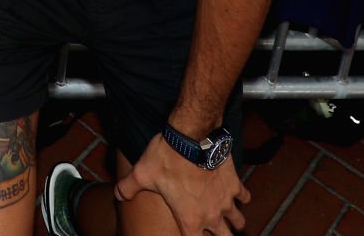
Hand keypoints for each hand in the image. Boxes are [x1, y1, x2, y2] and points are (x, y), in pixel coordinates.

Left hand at [114, 133, 251, 235]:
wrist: (192, 136)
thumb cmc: (167, 158)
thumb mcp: (142, 174)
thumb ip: (128, 188)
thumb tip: (118, 194)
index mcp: (189, 220)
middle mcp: (211, 215)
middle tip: (217, 233)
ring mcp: (225, 200)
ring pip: (238, 220)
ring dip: (235, 222)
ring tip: (232, 221)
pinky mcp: (235, 183)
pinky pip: (244, 196)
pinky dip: (242, 197)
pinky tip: (238, 195)